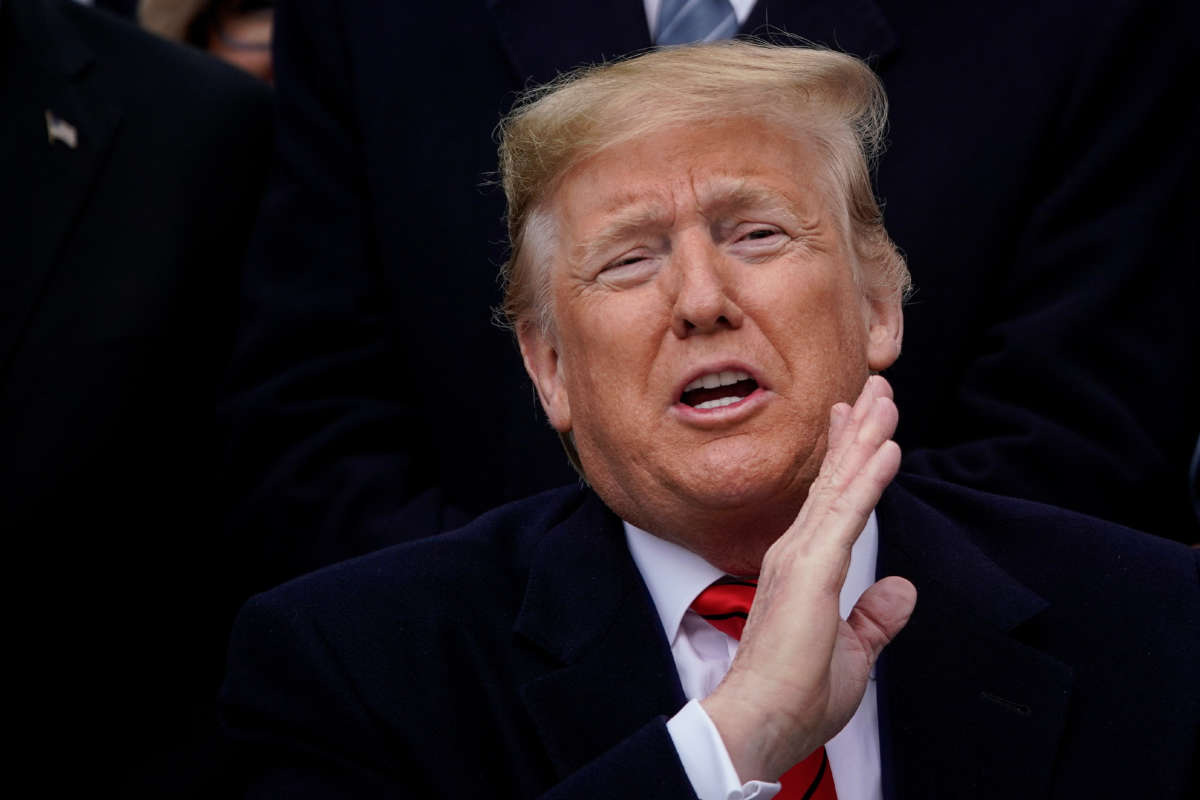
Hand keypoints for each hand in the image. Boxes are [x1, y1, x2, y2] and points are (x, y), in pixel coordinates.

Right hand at [700, 375, 916, 781]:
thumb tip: (901, 588)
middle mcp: (797, 551)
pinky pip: (847, 513)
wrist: (762, 721)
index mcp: (803, 567)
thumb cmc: (797, 696)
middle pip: (834, 480)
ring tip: (886, 397)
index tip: (859, 421)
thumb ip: (875, 618)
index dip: (847, 457)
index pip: (830, 501)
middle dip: (859, 430)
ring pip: (841, 485)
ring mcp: (802, 556)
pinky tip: (887, 448)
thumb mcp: (853, 652)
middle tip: (877, 386)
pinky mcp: (812, 569)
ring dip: (867, 438)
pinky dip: (869, 478)